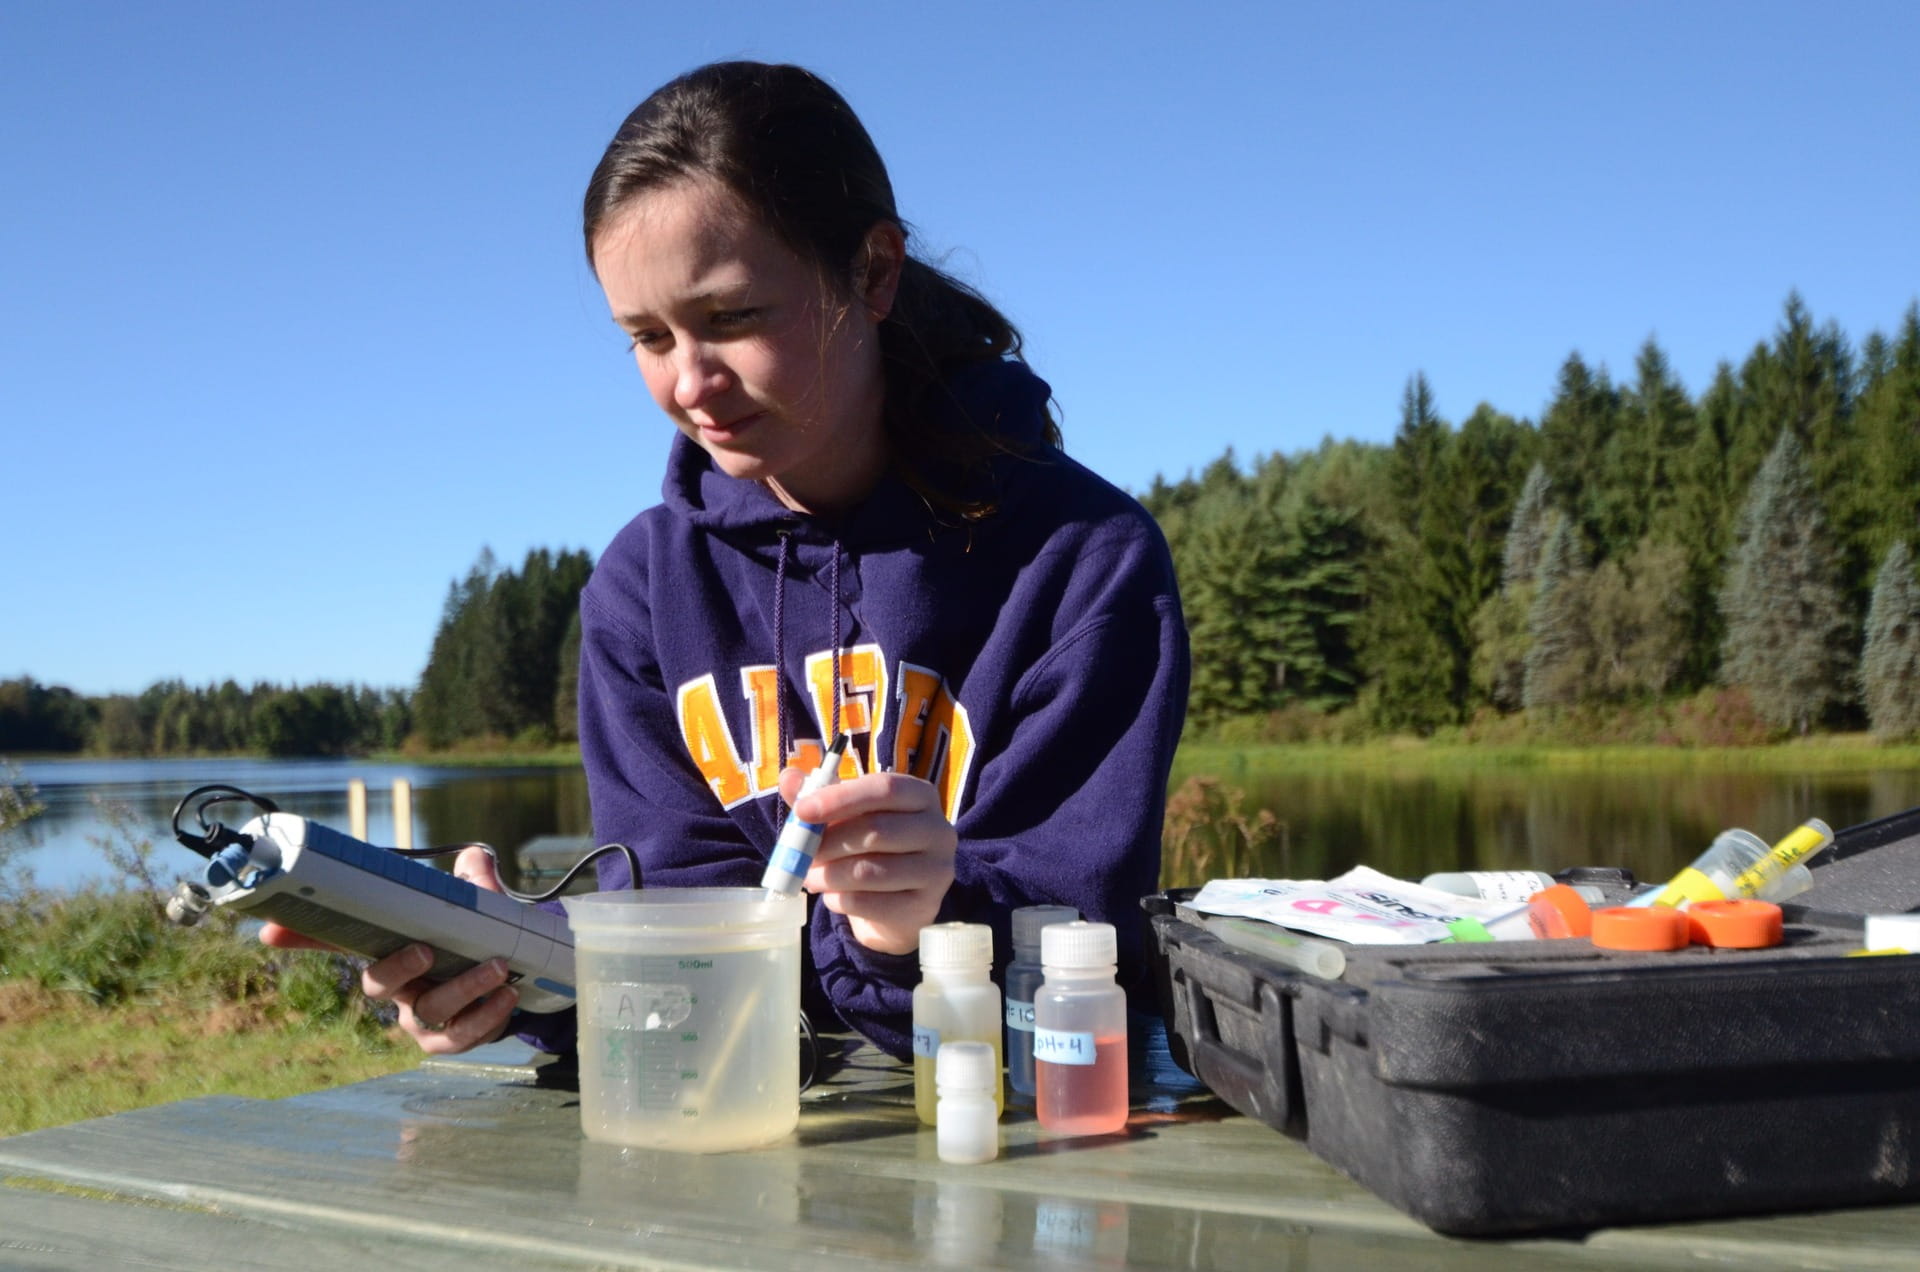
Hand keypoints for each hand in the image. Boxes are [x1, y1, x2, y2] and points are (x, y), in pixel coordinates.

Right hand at [257, 846, 518, 1053]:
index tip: (268, 931)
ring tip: (496, 966)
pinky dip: (487, 1016)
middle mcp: (399, 990)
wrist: (515, 976)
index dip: (301, 937)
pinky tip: (507, 993)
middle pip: (379, 986)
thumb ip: (469, 884)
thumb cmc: (478, 940)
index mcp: (390, 952)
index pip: (339, 941)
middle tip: (426, 949)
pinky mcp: (453, 1039)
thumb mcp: (473, 910)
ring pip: (430, 1011)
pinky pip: (462, 1036)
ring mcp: (424, 1019)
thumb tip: (471, 855)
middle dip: (397, 968)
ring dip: (464, 989)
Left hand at [780, 766, 955, 954]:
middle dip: (829, 843)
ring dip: (829, 875)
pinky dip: (841, 900)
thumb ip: (818, 797)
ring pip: (870, 870)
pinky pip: (873, 904)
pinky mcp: (925, 906)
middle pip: (877, 830)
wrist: (894, 904)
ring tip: (810, 878)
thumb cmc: (869, 848)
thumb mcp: (845, 817)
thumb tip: (788, 777)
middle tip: (800, 855)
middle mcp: (938, 829)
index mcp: (920, 795)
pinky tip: (832, 897)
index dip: (840, 798)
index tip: (802, 811)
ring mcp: (937, 870)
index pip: (884, 788)